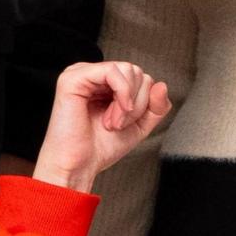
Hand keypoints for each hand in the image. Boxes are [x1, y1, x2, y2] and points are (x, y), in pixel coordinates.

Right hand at [36, 62, 173, 193]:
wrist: (78, 166)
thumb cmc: (100, 148)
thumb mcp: (139, 125)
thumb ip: (156, 107)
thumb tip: (162, 85)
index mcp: (105, 84)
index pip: (140, 78)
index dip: (143, 102)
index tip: (125, 124)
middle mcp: (93, 75)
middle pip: (136, 72)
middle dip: (136, 103)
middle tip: (117, 125)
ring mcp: (81, 73)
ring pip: (128, 70)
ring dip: (128, 102)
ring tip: (111, 122)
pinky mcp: (73, 78)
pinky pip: (112, 70)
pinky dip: (122, 92)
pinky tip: (112, 114)